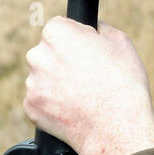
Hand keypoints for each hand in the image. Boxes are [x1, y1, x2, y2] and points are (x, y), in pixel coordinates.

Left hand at [23, 17, 153, 154]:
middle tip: (87, 75)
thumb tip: (90, 27)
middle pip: (48, 51)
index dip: (77, 38)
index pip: (59, 26)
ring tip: (84, 94)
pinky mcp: (31, 107)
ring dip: (58, 81)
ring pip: (44, 76)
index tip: (88, 52)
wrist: (116, 128)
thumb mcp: (120, 41)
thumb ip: (98, 28)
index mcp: (56, 33)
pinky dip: (54, 102)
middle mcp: (37, 55)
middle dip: (63, 59)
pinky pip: (41, 99)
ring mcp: (32, 83)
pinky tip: (74, 107)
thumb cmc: (123, 82)